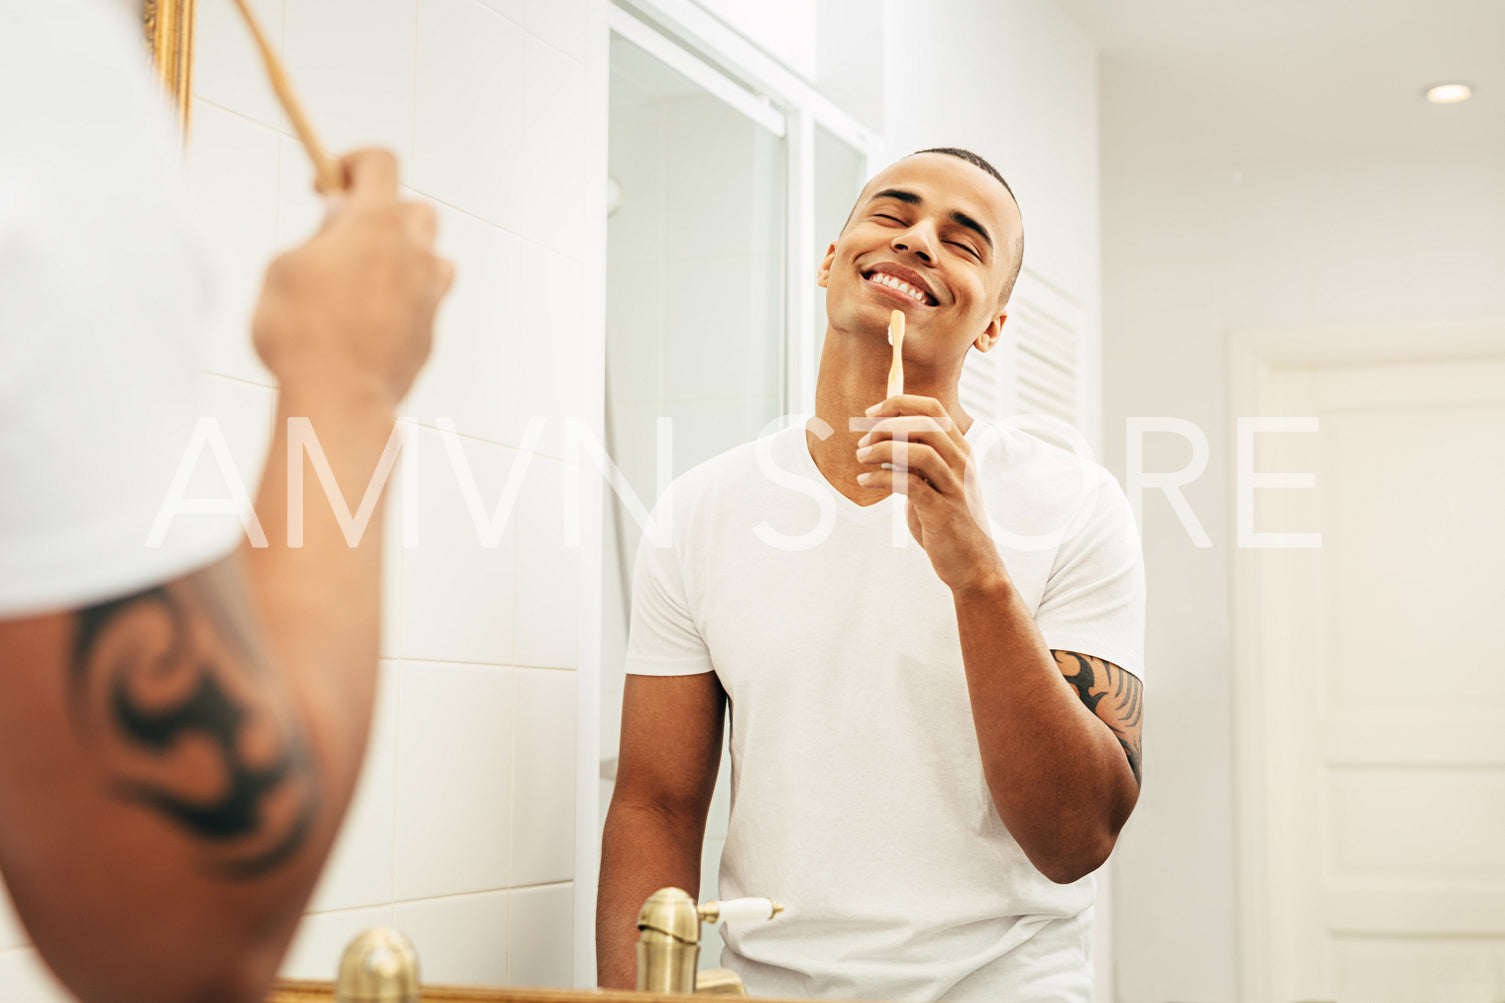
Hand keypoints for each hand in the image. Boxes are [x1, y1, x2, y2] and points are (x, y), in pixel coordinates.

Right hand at [252, 149, 454, 410]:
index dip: (351, 163)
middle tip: (344, 237)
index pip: (382, 163)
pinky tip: (367, 322)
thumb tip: (338, 215)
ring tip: (363, 279)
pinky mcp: (430, 334)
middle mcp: (413, 255)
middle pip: (416, 210)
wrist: (337, 400)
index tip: (324, 186)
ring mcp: (428, 297)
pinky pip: (424, 303)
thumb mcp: (284, 268)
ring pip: (433, 258)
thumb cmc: (298, 331)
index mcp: (376, 225)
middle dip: (383, 213)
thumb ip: (317, 235)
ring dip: (404, 258)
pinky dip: (402, 301)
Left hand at [855, 395, 1008, 593]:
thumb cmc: (948, 524)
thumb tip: (883, 443)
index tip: (871, 413)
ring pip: (920, 451)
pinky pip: (910, 484)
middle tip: (863, 442)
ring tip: (861, 458)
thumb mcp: (934, 486)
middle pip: (926, 424)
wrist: (974, 567)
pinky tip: (865, 481)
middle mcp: (963, 464)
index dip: (899, 403)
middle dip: (887, 426)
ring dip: (883, 449)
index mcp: (961, 452)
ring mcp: (955, 487)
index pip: (934, 409)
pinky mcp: (942, 512)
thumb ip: (915, 464)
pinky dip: (882, 478)